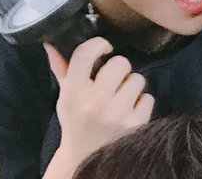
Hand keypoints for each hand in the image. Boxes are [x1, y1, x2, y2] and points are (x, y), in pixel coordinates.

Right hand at [44, 38, 153, 174]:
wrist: (86, 159)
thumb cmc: (76, 121)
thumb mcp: (65, 97)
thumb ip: (62, 68)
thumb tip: (52, 42)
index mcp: (73, 94)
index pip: (85, 54)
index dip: (99, 43)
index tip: (104, 47)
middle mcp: (94, 103)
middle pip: (121, 62)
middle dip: (119, 68)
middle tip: (112, 80)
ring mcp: (117, 114)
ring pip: (138, 78)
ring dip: (131, 85)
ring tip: (121, 97)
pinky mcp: (136, 124)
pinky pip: (148, 97)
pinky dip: (141, 102)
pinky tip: (129, 110)